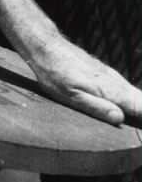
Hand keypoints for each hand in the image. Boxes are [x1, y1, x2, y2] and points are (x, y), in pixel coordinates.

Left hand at [17, 32, 141, 126]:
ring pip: (133, 95)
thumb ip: (97, 107)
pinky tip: (122, 108)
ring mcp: (112, 77)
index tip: (140, 132)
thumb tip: (120, 119)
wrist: (49, 49)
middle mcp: (117, 83)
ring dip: (137, 107)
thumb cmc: (56, 75)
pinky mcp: (105, 74)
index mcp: (112, 91)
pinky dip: (128, 100)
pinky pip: (123, 89)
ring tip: (133, 121)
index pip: (141, 106)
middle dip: (141, 115)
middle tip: (137, 131)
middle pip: (140, 101)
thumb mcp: (72, 96)